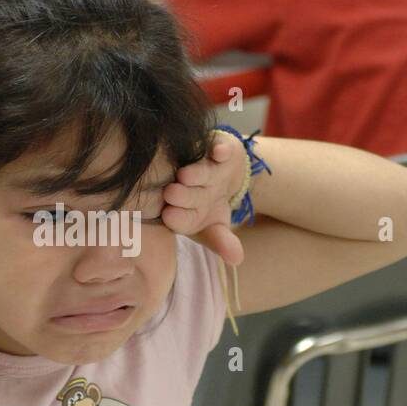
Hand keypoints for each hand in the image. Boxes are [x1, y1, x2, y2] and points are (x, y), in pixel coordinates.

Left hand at [160, 128, 246, 265]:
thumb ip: (224, 242)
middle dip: (181, 195)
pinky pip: (219, 145)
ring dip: (195, 172)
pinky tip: (220, 153)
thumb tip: (237, 259)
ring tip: (186, 175)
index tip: (170, 218)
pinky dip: (220, 148)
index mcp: (181, 209)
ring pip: (199, 169)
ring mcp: (202, 165)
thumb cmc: (212, 207)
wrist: (229, 177)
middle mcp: (187, 186)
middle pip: (185, 192)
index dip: (176, 217)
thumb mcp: (218, 227)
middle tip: (171, 193)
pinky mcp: (218, 147)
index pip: (178, 217)